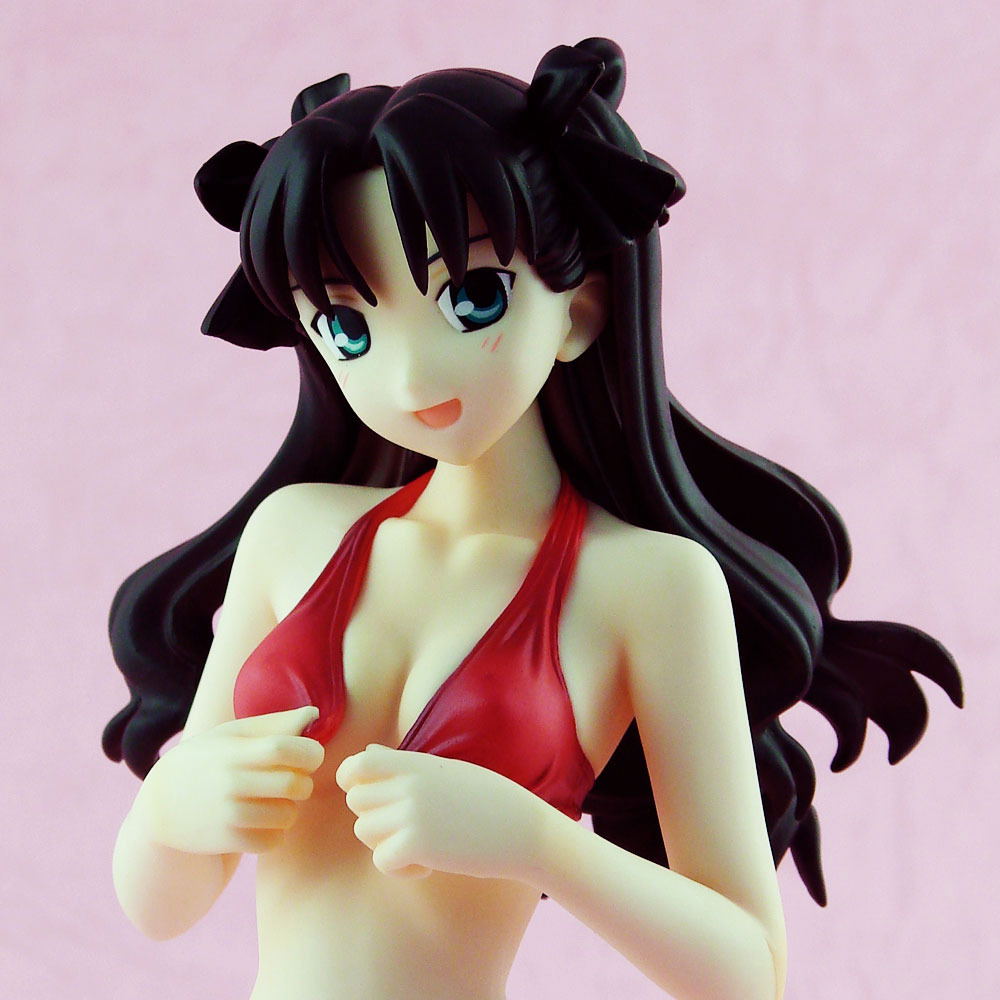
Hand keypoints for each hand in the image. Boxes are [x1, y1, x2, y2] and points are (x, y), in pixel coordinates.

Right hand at [138, 706, 324, 854]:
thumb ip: (275, 724)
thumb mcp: (233, 735)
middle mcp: (231, 783)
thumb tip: (314, 714)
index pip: (284, 749)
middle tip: (293, 779)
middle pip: (294, 784)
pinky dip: (276, 832)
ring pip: (288, 815)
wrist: (161, 806)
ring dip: (289, 809)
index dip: (309, 752)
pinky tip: (263, 821)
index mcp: (234, 752)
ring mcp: (228, 815)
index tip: (309, 756)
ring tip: (274, 800)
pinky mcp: (227, 841)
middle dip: (304, 782)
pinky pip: (274, 841)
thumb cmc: (208, 761)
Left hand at [336, 745, 548, 882]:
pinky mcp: (419, 845)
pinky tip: (429, 864)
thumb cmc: (490, 799)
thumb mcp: (446, 771)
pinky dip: (401, 869)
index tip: (374, 795)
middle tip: (404, 826)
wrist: (524, 830)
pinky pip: (382, 860)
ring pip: (364, 831)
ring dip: (387, 843)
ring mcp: (412, 814)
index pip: (358, 763)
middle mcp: (409, 785)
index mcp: (416, 763)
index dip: (352, 780)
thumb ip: (405, 763)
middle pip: (355, 800)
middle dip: (373, 816)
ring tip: (421, 845)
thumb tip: (368, 752)